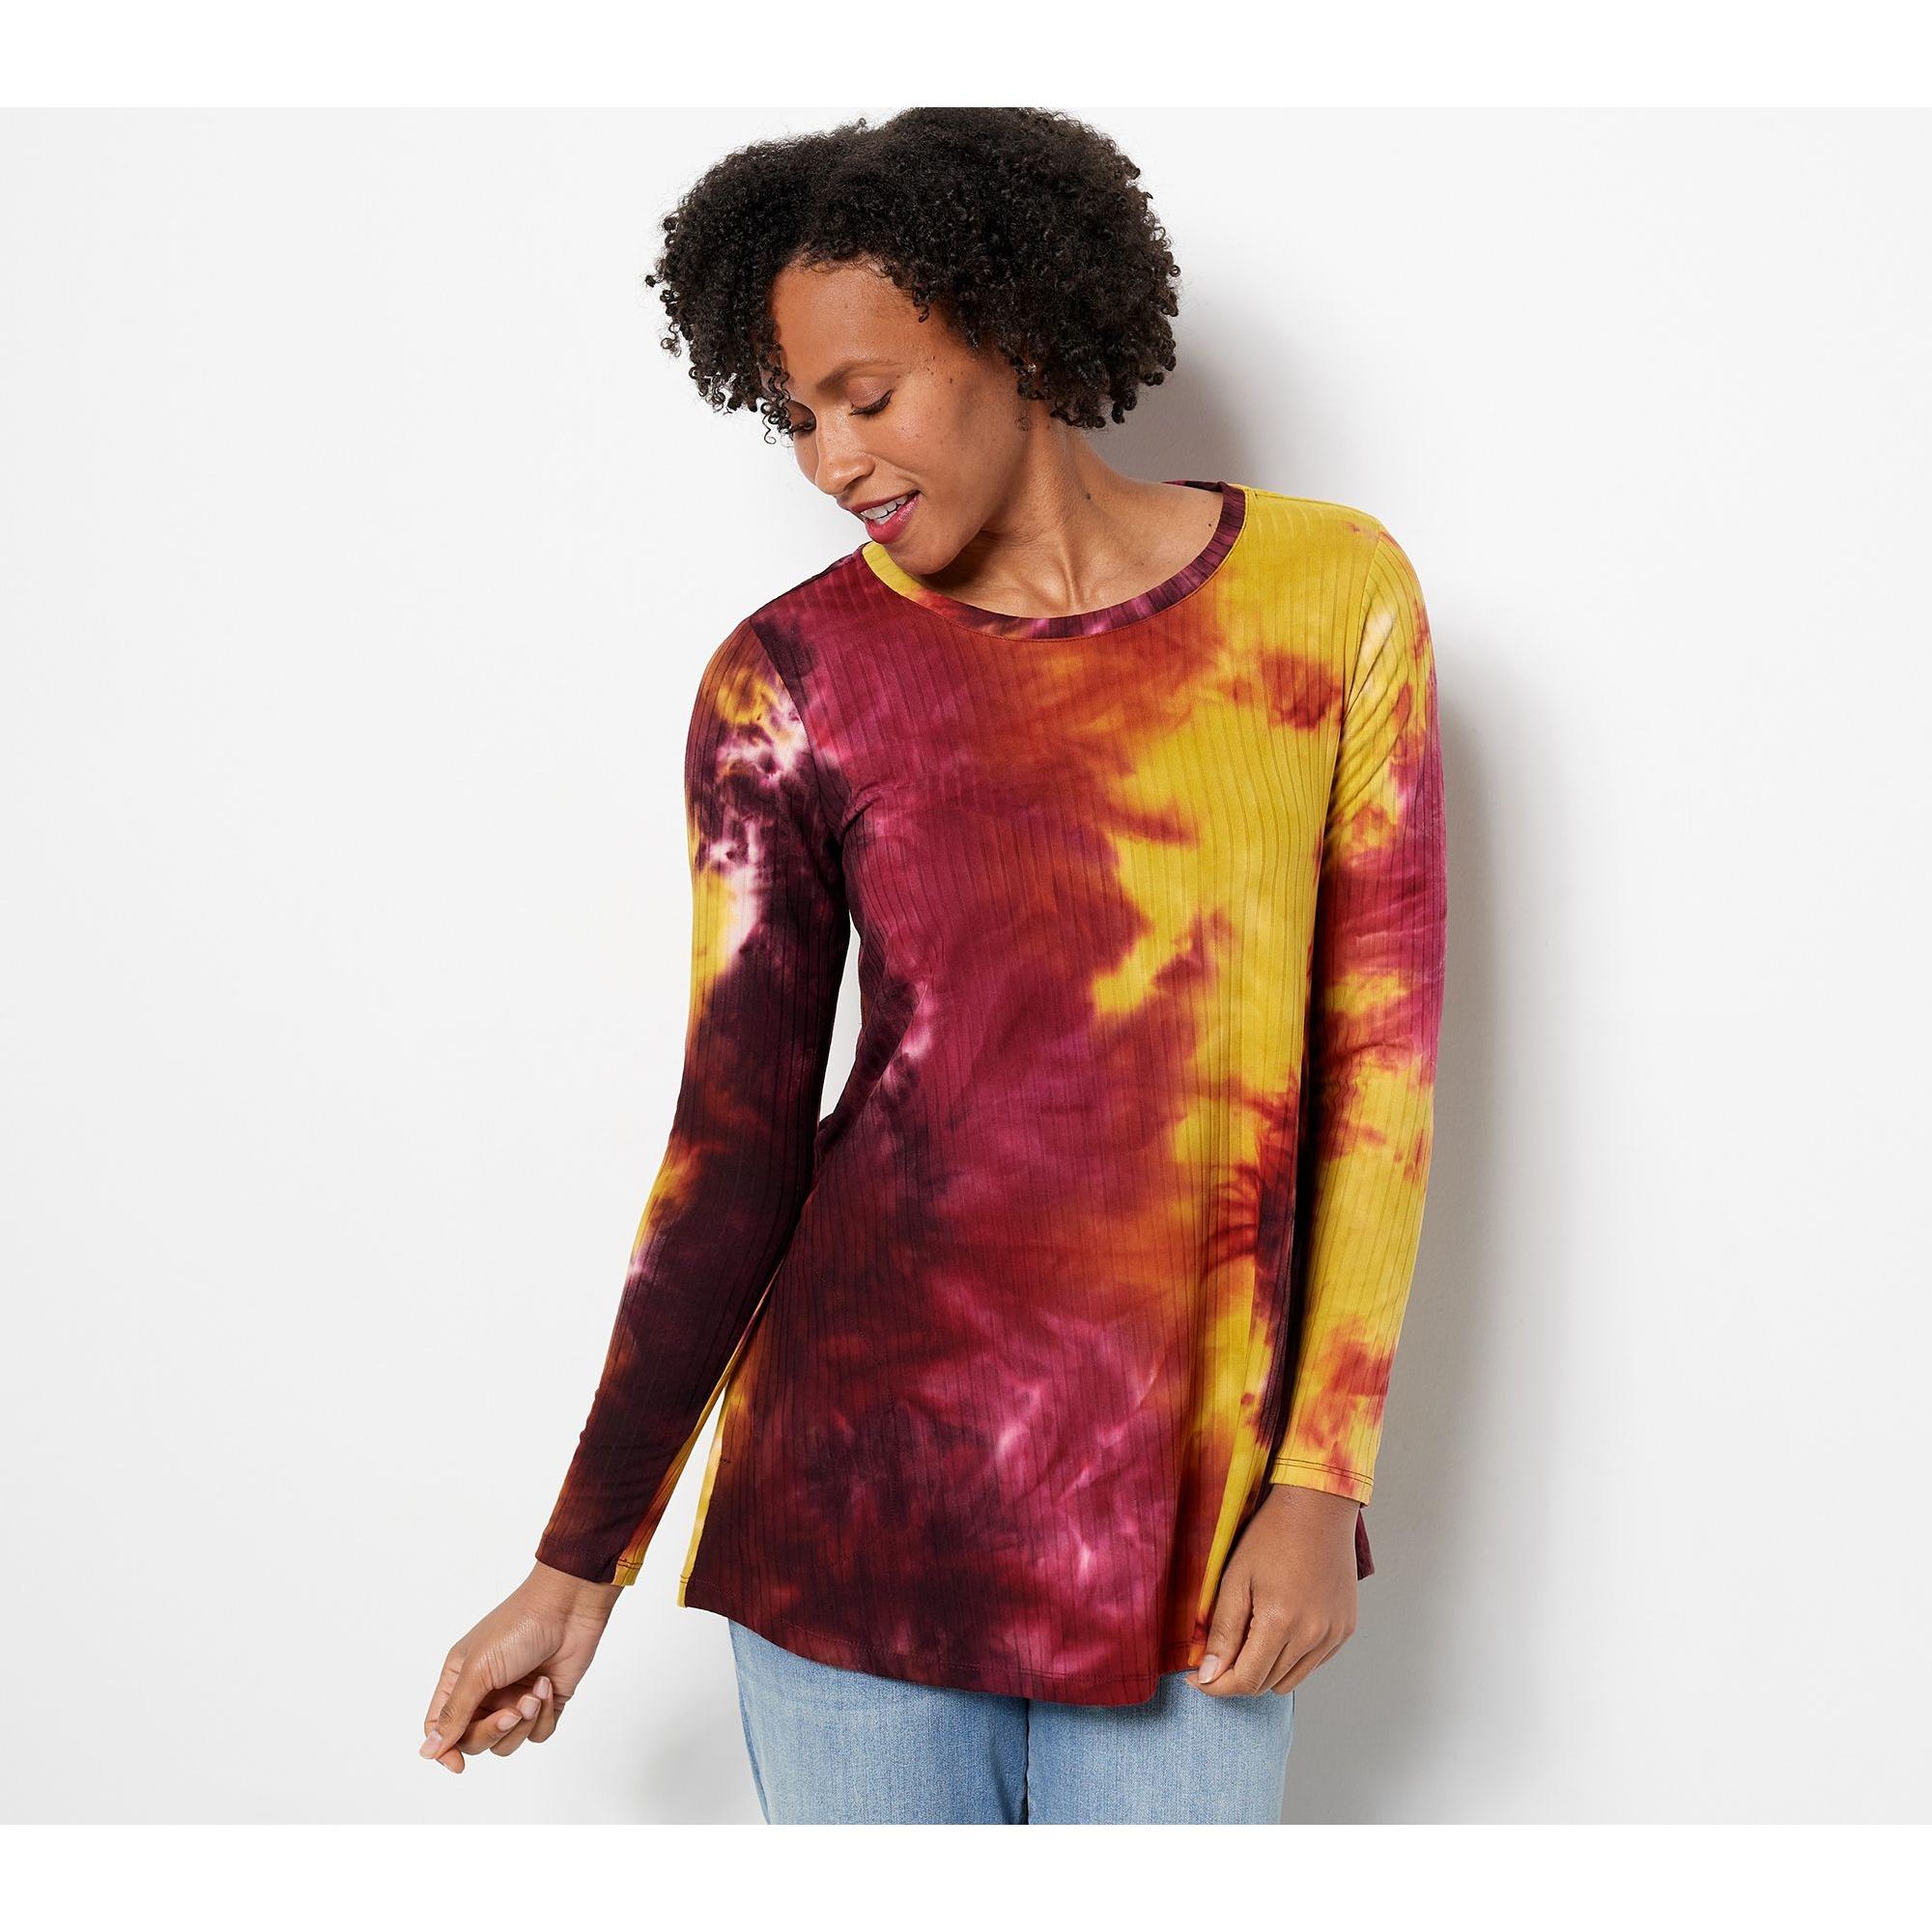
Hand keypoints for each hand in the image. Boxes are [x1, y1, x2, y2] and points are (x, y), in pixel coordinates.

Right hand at [419, 1561, 623, 1772]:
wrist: (569, 1607)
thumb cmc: (518, 1626)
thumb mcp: (478, 1669)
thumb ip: (454, 1713)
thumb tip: (427, 1751)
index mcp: (459, 1679)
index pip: (439, 1727)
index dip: (444, 1750)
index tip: (458, 1764)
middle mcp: (484, 1692)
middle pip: (474, 1740)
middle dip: (495, 1730)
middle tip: (514, 1710)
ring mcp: (514, 1698)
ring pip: (508, 1742)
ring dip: (524, 1723)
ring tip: (535, 1693)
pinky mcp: (545, 1703)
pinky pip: (538, 1733)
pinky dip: (545, 1716)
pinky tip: (549, 1687)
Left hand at [1186, 1484, 1360, 1696]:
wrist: (1318, 1508)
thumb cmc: (1271, 1535)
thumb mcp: (1235, 1578)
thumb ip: (1223, 1631)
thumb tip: (1209, 1676)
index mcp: (1281, 1623)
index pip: (1245, 1681)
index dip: (1216, 1686)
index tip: (1197, 1677)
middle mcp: (1312, 1636)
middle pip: (1266, 1685)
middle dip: (1237, 1676)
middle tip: (1219, 1653)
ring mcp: (1333, 1635)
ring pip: (1290, 1680)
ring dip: (1265, 1669)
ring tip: (1250, 1636)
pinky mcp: (1345, 1629)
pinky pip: (1312, 1664)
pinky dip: (1291, 1658)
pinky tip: (1279, 1628)